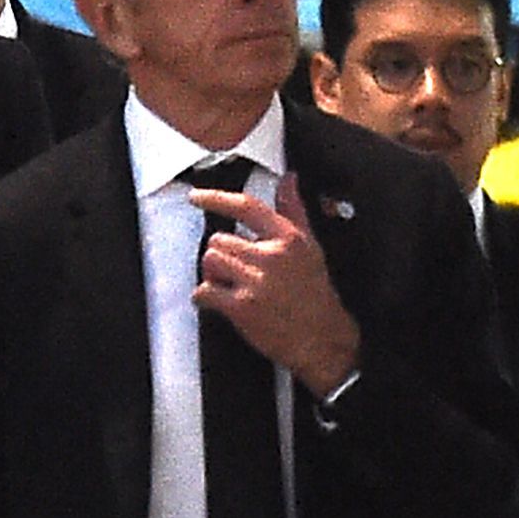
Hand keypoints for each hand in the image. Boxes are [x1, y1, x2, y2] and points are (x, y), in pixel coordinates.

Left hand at [191, 173, 362, 397]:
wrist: (322, 338)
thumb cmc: (314, 293)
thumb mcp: (311, 247)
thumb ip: (294, 211)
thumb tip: (289, 179)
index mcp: (289, 239)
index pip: (247, 207)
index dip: (216, 198)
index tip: (196, 196)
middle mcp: (272, 256)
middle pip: (219, 240)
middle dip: (221, 256)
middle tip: (236, 272)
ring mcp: (256, 282)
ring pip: (210, 261)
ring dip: (213, 275)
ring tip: (232, 286)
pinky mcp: (241, 307)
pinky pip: (203, 291)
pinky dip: (205, 298)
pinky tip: (220, 303)